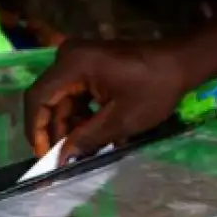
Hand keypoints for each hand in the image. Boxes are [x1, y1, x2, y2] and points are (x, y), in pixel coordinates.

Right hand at [24, 40, 188, 162]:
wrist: (180, 63)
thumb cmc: (154, 89)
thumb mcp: (120, 120)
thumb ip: (86, 139)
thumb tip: (61, 158)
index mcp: (73, 65)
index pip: (38, 99)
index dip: (36, 130)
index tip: (43, 156)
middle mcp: (68, 57)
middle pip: (47, 100)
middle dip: (54, 132)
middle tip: (63, 159)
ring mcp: (77, 60)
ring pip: (60, 100)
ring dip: (69, 126)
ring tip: (83, 150)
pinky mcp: (87, 66)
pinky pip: (73, 95)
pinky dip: (79, 116)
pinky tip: (92, 135)